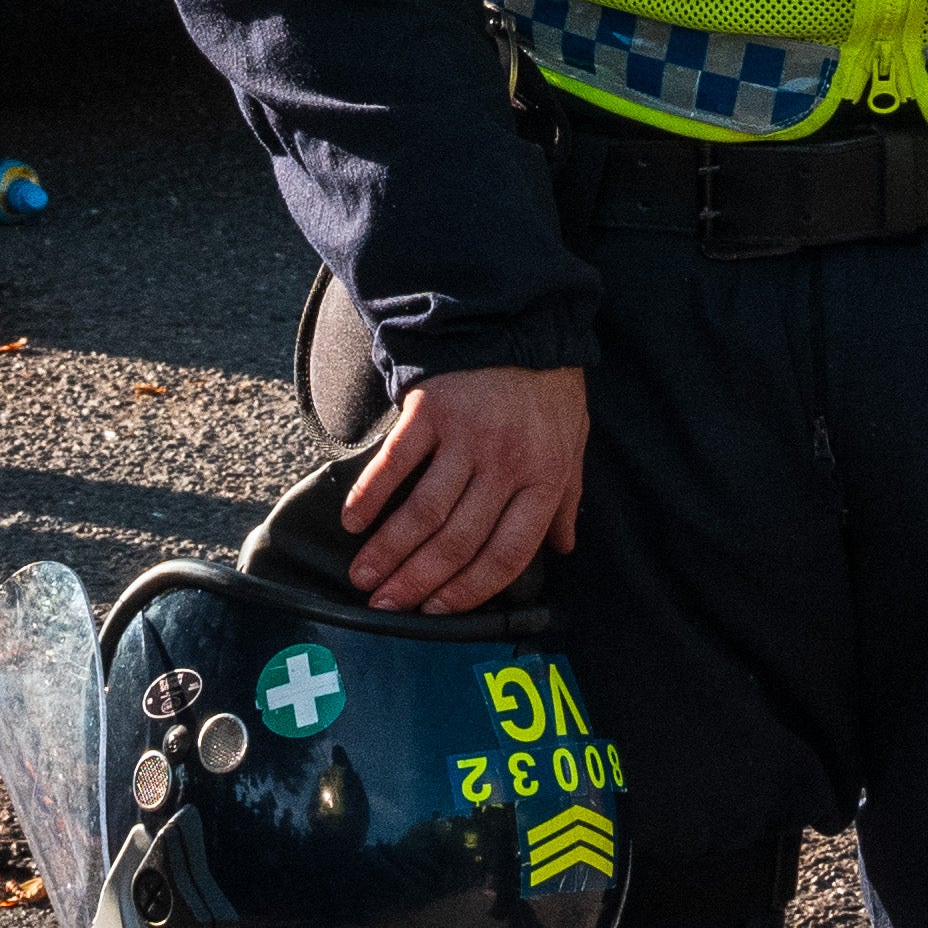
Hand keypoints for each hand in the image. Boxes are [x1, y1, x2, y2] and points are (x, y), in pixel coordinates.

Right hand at [345, 362, 590, 617]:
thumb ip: (567, 496)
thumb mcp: (574, 438)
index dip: (470, 590)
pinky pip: (394, 465)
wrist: (515, 315)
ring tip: (364, 580)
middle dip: (418, 583)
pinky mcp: (431, 411)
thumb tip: (564, 547)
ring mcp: (466, 437)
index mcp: (545, 477)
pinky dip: (370, 498)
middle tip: (386, 609)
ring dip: (389, 553)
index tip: (439, 612)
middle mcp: (506, 464)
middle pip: (457, 541)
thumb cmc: (546, 383)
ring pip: (423, 513)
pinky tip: (353, 524)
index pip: (507, 553)